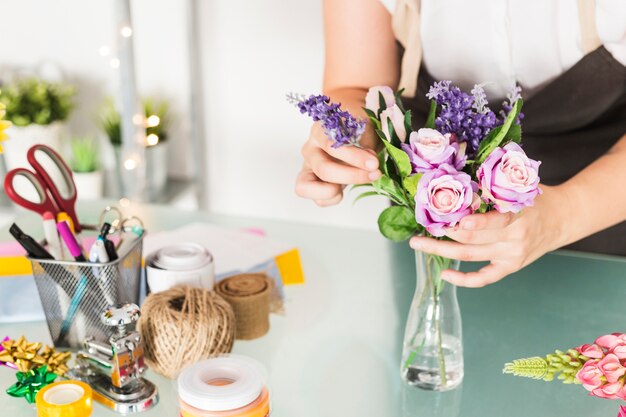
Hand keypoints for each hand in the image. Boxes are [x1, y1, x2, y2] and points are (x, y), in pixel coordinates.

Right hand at [295, 124, 381, 205]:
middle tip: (374, 174)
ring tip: (354, 184)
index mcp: (319, 132)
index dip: (353, 157)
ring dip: (335, 191)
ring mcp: (309, 168)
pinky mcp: (312, 185)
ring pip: (309, 187)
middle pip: (323, 169)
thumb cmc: (358, 132)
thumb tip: (369, 164)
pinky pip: (319, 200)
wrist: (358, 137)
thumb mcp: (364, 132)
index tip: (374, 164)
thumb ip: (364, 146)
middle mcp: (310, 149)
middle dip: (351, 176)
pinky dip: (334, 199)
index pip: (330, 145)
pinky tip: (344, 189)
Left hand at [408, 186, 569, 287]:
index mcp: (518, 213)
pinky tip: (445, 274)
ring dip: (441, 250)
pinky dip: (464, 280)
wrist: (562, 218)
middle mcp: (515, 237)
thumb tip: (456, 176)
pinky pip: (484, 278)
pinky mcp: (510, 266)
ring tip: (419, 244)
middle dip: (443, 234)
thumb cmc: (534, 197)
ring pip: (470, 255)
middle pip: (472, 239)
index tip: (455, 220)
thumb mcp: (518, 186)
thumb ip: (493, 185)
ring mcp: (511, 254)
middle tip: (419, 228)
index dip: (475, 222)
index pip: (495, 220)